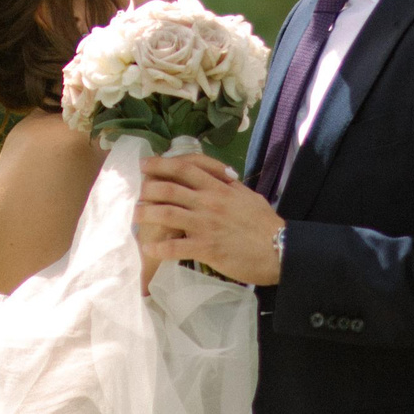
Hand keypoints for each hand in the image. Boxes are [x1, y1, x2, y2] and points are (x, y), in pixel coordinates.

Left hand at [136, 153, 284, 286]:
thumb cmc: (265, 223)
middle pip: (170, 188)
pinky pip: (176, 246)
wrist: (278, 249)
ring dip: (147, 213)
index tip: (146, 164)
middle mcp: (209, 202)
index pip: (186, 168)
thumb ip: (229, 186)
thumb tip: (219, 177)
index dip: (162, 164)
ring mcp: (206, 224)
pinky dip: (159, 246)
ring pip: (168, 214)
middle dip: (148, 187)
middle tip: (135, 190)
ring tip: (135, 214)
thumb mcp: (248, 196)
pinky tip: (149, 247)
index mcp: (219, 187)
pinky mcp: (206, 248)